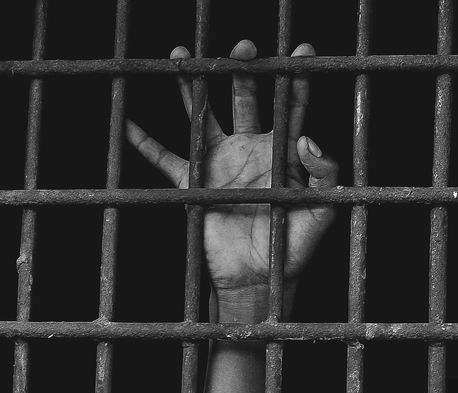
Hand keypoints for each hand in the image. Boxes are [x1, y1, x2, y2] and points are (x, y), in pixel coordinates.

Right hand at [126, 39, 338, 318]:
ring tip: (182, 55)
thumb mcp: (320, 212)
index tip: (304, 52)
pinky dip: (146, 143)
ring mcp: (220, 162)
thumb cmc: (294, 246)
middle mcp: (250, 149)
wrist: (260, 276)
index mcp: (283, 153)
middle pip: (246, 98)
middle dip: (244, 70)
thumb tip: (309, 138)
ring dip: (192, 86)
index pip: (292, 108)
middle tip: (244, 46)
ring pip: (203, 114)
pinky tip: (129, 124)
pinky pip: (166, 158)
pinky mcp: (194, 182)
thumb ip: (324, 176)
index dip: (297, 80)